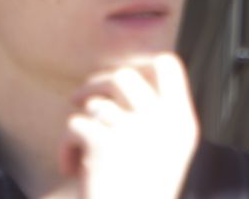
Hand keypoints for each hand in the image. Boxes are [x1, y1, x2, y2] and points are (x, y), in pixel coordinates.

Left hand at [59, 54, 198, 198]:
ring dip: (80, 120)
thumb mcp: (166, 154)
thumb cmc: (142, 195)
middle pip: (123, 76)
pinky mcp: (103, 144)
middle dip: (96, 84)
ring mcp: (134, 130)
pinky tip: (70, 168)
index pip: (169, 64)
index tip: (123, 80)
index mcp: (182, 123)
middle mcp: (162, 121)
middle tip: (82, 99)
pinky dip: (66, 146)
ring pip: (94, 103)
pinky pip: (75, 126)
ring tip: (78, 145)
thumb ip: (156, 116)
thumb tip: (122, 76)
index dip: (142, 63)